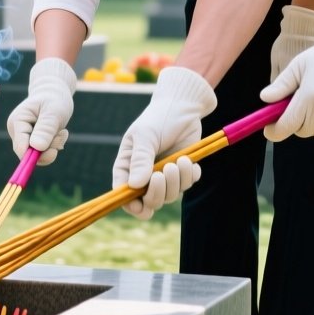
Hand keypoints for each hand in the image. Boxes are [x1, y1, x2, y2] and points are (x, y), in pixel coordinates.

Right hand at [6, 58, 75, 164]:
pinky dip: (54, 146)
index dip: (36, 155)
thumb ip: (45, 129)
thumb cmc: (54, 99)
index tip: (54, 151)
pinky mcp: (32, 141)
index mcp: (17, 122)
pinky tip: (59, 133)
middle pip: (29, 154)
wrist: (54, 93)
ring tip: (62, 131)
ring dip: (53, 146)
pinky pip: (43, 153)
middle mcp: (16, 131)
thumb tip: (37, 147)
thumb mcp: (53, 112)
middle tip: (62, 134)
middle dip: (48, 148)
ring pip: (38, 155)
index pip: (21, 148)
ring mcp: (23, 137)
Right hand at [111, 67, 215, 218]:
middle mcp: (144, 174)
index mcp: (127, 166)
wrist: (183, 107)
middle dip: (159, 191)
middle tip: (165, 172)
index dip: (130, 205)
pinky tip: (189, 160)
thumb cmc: (158, 118)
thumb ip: (141, 160)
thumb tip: (136, 186)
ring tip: (180, 160)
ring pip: (170, 195)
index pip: (123, 195)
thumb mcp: (146, 136)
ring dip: (177, 181)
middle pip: (149, 201)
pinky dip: (190, 176)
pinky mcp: (181, 173)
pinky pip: (186, 186)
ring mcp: (163, 175)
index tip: (141, 207)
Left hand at [261, 14, 313, 140]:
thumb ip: (281, 84)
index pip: (285, 126)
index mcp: (309, 98)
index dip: (274, 131)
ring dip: (310, 121)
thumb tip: (265, 99)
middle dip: (294, 120)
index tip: (268, 129)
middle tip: (297, 102)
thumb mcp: (299, 65)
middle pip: (300, 130)